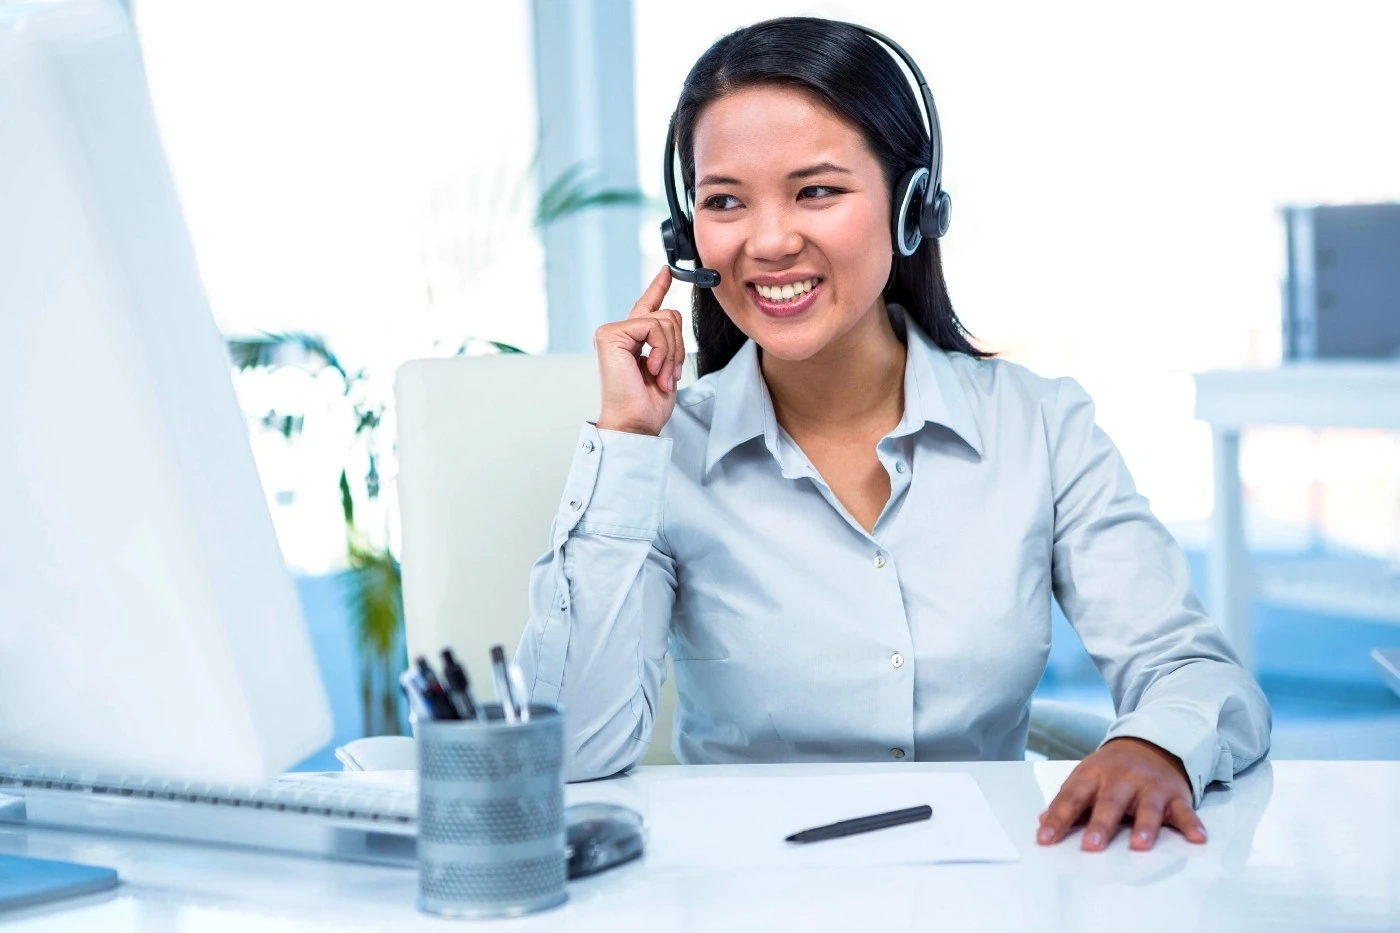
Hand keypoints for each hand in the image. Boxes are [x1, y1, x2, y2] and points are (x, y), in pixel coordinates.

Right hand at [594, 266, 686, 435]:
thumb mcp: (666, 366)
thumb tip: (672, 317)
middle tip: (669, 373)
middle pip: (668, 315)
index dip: (657, 287)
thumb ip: (667, 340)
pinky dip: (662, 350)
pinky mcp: (610, 335)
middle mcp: (619, 333)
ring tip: (660, 376)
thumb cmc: (647, 404)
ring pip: (665, 320)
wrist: (634, 423)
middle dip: (678, 346)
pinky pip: (654, 327)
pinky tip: (652, 368)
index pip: (646, 307)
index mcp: (631, 341)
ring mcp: (612, 333)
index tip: (667, 271)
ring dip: (671, 353)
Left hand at [1036, 736, 1207, 850]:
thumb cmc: (1112, 769)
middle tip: (1092, 846)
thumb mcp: (1086, 777)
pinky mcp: (1175, 795)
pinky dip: (1192, 824)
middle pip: (1110, 803)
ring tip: (1140, 846)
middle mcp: (1121, 779)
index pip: (1072, 797)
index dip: (1058, 818)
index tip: (1044, 838)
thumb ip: (1068, 800)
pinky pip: (1185, 811)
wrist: (1152, 742)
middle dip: (1101, 824)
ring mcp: (1150, 786)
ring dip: (1145, 827)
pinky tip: (1197, 838)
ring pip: (1148, 808)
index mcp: (1093, 775)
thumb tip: (1042, 822)